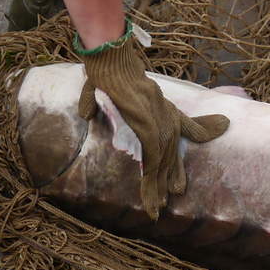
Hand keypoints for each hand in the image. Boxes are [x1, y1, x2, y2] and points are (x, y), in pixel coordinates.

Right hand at [76, 33, 228, 215]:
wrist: (113, 61)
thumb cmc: (108, 72)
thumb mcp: (107, 86)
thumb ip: (95, 103)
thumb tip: (84, 114)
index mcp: (162, 108)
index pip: (184, 131)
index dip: (180, 151)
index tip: (181, 173)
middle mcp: (167, 118)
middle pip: (171, 154)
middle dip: (170, 176)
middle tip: (172, 196)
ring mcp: (160, 124)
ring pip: (162, 163)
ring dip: (158, 188)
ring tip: (156, 209)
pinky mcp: (150, 129)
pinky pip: (153, 161)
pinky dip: (151, 182)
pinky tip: (151, 199)